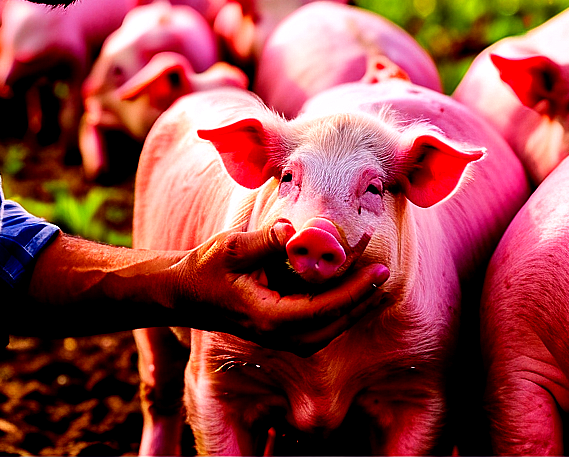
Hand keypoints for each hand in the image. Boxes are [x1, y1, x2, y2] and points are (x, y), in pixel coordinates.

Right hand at [171, 220, 389, 356]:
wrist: (184, 294)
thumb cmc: (205, 268)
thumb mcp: (231, 248)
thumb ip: (265, 240)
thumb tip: (294, 230)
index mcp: (270, 318)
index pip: (324, 307)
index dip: (354, 288)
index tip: (376, 267)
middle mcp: (280, 335)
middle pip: (334, 322)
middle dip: (362, 297)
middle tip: (384, 271)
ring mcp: (280, 337)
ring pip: (330, 327)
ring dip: (353, 304)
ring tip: (375, 280)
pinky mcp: (280, 332)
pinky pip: (319, 324)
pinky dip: (338, 308)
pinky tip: (350, 289)